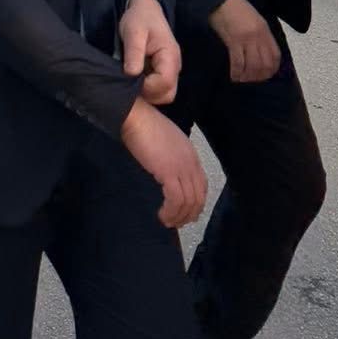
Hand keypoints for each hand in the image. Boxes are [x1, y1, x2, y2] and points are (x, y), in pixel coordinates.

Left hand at [120, 0, 181, 105]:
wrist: (145, 10)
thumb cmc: (139, 19)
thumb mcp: (133, 31)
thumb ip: (134, 52)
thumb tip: (131, 73)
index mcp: (170, 56)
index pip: (165, 83)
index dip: (147, 86)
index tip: (130, 78)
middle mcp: (175, 67)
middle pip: (168, 94)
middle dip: (148, 94)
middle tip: (129, 83)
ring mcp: (170, 71)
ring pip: (164, 95)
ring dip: (148, 93)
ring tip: (131, 82)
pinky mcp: (163, 73)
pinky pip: (159, 89)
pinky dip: (148, 90)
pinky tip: (134, 81)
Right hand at [120, 98, 207, 228]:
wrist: (135, 116)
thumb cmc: (144, 124)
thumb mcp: (165, 142)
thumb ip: (171, 156)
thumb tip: (165, 173)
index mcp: (191, 154)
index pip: (202, 185)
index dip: (195, 202)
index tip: (185, 212)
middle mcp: (191, 162)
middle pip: (198, 196)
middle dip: (189, 214)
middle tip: (176, 223)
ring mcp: (182, 167)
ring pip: (189, 201)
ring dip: (178, 216)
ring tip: (167, 221)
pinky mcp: (170, 172)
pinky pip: (176, 199)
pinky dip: (171, 211)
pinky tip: (162, 215)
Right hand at [209, 0, 281, 82]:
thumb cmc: (234, 5)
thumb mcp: (253, 18)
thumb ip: (258, 33)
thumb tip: (258, 50)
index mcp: (264, 30)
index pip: (275, 55)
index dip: (272, 69)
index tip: (264, 75)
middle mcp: (258, 37)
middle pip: (265, 64)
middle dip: (259, 76)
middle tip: (251, 80)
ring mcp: (247, 39)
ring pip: (253, 66)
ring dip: (248, 76)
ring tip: (241, 79)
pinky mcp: (233, 41)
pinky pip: (238, 62)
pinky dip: (236, 72)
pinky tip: (233, 76)